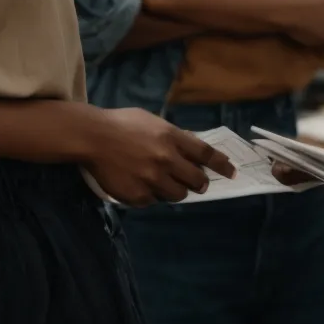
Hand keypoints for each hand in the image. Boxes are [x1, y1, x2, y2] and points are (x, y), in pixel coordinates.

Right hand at [83, 107, 235, 206]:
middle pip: (197, 180)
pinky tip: (141, 185)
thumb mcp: (154, 122)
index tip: (232, 173)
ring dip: (176, 191)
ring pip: (178, 195)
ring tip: (165, 183)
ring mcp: (153, 179)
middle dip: (200, 183)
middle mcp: (167, 160)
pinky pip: (154, 201)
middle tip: (197, 183)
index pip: (206, 155)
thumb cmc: (122, 124)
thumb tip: (191, 148)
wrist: (92, 137)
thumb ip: (174, 136)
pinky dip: (152, 195)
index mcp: (173, 138)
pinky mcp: (138, 195)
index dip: (223, 165)